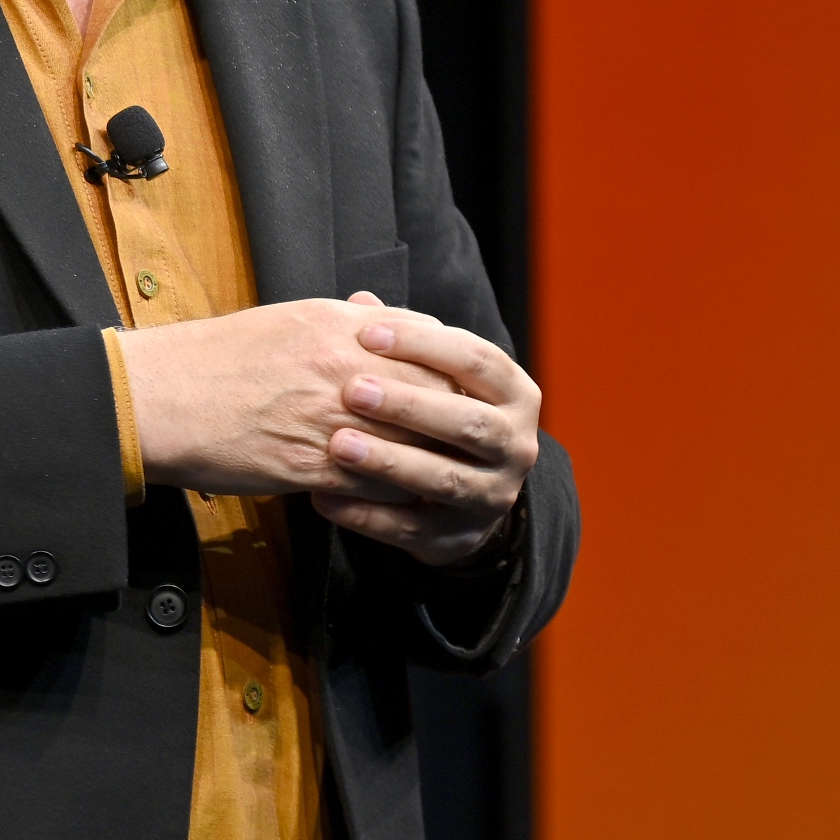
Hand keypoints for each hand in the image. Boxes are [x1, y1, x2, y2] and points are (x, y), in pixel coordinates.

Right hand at [113, 293, 539, 568]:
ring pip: (409, 445)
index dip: (453, 369)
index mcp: (339, 327)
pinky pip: (374, 486)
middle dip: (453, 417)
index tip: (464, 385)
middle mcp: (343, 369)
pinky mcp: (312, 466)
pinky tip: (402, 500)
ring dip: (430, 461)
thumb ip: (344, 320)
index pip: (426, 344)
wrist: (163, 398)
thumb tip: (378, 314)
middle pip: (429, 395)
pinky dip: (394, 495)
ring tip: (447, 472)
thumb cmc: (216, 358)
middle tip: (469, 435)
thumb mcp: (289, 320)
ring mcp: (330, 419)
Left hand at [307, 294, 539, 567]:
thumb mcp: (439, 378)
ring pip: (445, 480)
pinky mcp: (459, 538)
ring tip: (336, 444)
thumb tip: (361, 301)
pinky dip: (367, 514)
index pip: (478, 360)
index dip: (424, 345)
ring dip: (389, 462)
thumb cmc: (444, 417)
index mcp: (515, 395)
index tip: (367, 334)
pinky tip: (324, 496)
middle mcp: (515, 446)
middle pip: (468, 423)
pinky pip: (411, 528)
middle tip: (352, 391)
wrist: (467, 497)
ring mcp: (492, 496)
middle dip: (409, 406)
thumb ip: (407, 344)